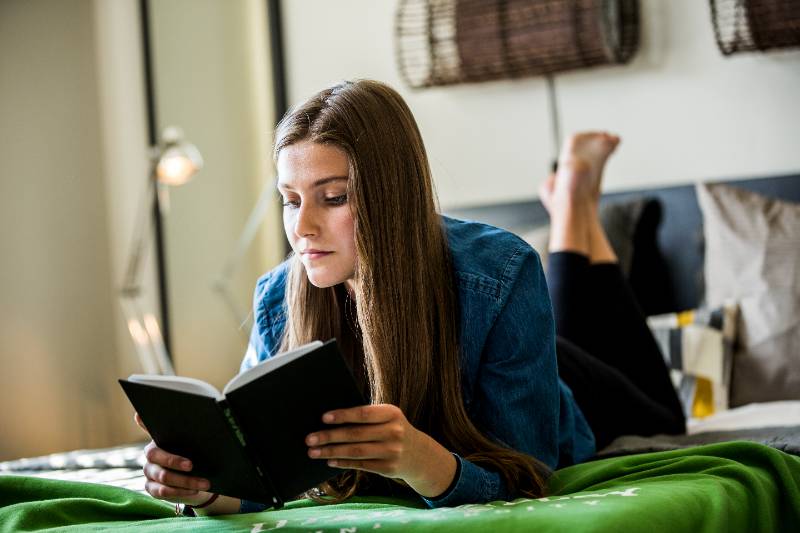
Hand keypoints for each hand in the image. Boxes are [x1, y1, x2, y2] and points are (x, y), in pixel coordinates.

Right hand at [133, 413, 211, 505]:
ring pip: (163, 476)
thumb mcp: (197, 443)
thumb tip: (208, 420)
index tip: (140, 415)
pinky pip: (162, 492)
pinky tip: (194, 490)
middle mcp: (150, 453)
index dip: (142, 420)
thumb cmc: (196, 454)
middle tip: (192, 465)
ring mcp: (149, 471)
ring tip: (204, 483)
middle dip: (174, 460)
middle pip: (155, 455)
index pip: (148, 426)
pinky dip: (180, 492)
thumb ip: (196, 434)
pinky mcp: (151, 487)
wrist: (197, 477)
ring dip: (186, 481)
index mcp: (160, 437)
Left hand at [305, 404, 456, 497]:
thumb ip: (366, 417)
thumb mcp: (387, 418)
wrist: (419, 454)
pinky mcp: (388, 468)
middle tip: (310, 439)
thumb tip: (330, 421)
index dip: (343, 415)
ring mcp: (392, 451)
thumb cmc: (393, 430)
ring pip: (356, 452)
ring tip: (314, 452)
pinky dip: (343, 463)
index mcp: (391, 413)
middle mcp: (393, 432)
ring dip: (331, 452)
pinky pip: (361, 465)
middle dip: (329, 437)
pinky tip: (330, 461)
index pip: (363, 414)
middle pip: (356, 434)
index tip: (323, 418)